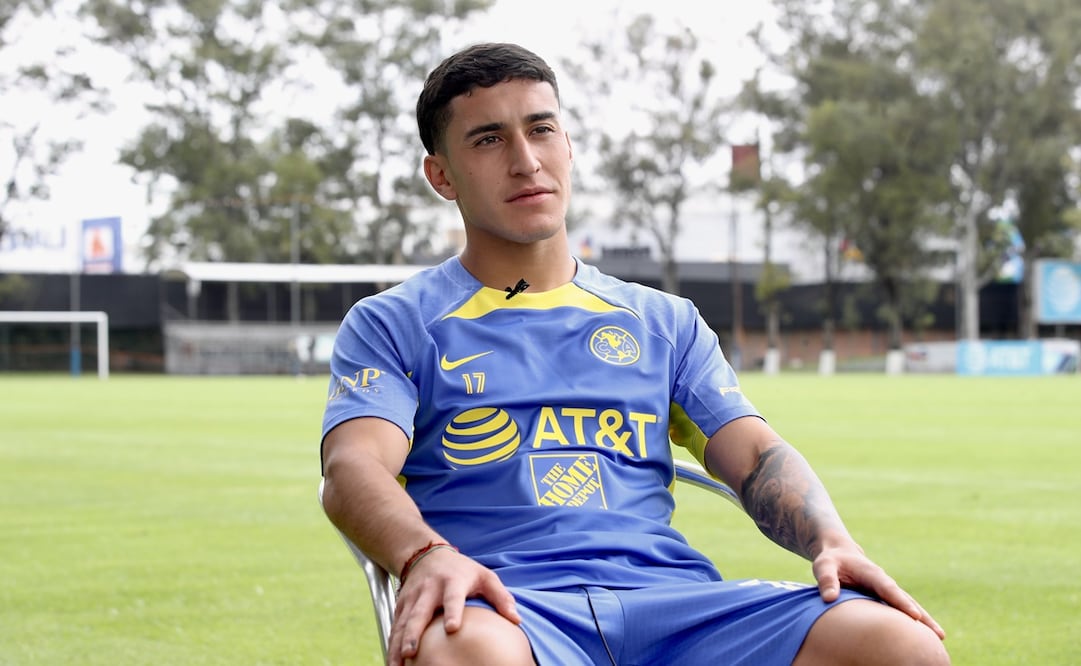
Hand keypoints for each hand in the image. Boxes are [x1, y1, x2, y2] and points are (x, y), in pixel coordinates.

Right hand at [389, 548, 520, 665]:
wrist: (426, 553)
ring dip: (398, 644)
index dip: (452, 612)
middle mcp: (428, 590)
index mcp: (452, 582)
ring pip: (402, 623)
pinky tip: (392, 662)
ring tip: (397, 665)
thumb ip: (500, 597)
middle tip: (412, 653)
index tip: (452, 628)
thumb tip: (516, 620)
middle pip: (419, 613)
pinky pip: (394, 626)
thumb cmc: (462, 570)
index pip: (452, 598)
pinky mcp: (400, 605)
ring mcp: (412, 598)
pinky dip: (391, 644)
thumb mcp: (484, 576)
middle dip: (413, 634)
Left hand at [811, 543, 945, 639]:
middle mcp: (885, 583)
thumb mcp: (823, 565)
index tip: (915, 616)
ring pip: (909, 606)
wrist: (839, 554)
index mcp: (872, 574)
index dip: (902, 602)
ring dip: (924, 621)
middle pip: (907, 600)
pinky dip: (914, 622)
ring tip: (940, 638)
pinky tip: (923, 637)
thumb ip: (826, 580)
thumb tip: (829, 599)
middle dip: (922, 617)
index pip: (888, 589)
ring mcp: (887, 591)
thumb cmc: (831, 561)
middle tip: (938, 634)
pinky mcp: (885, 599)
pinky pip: (901, 611)